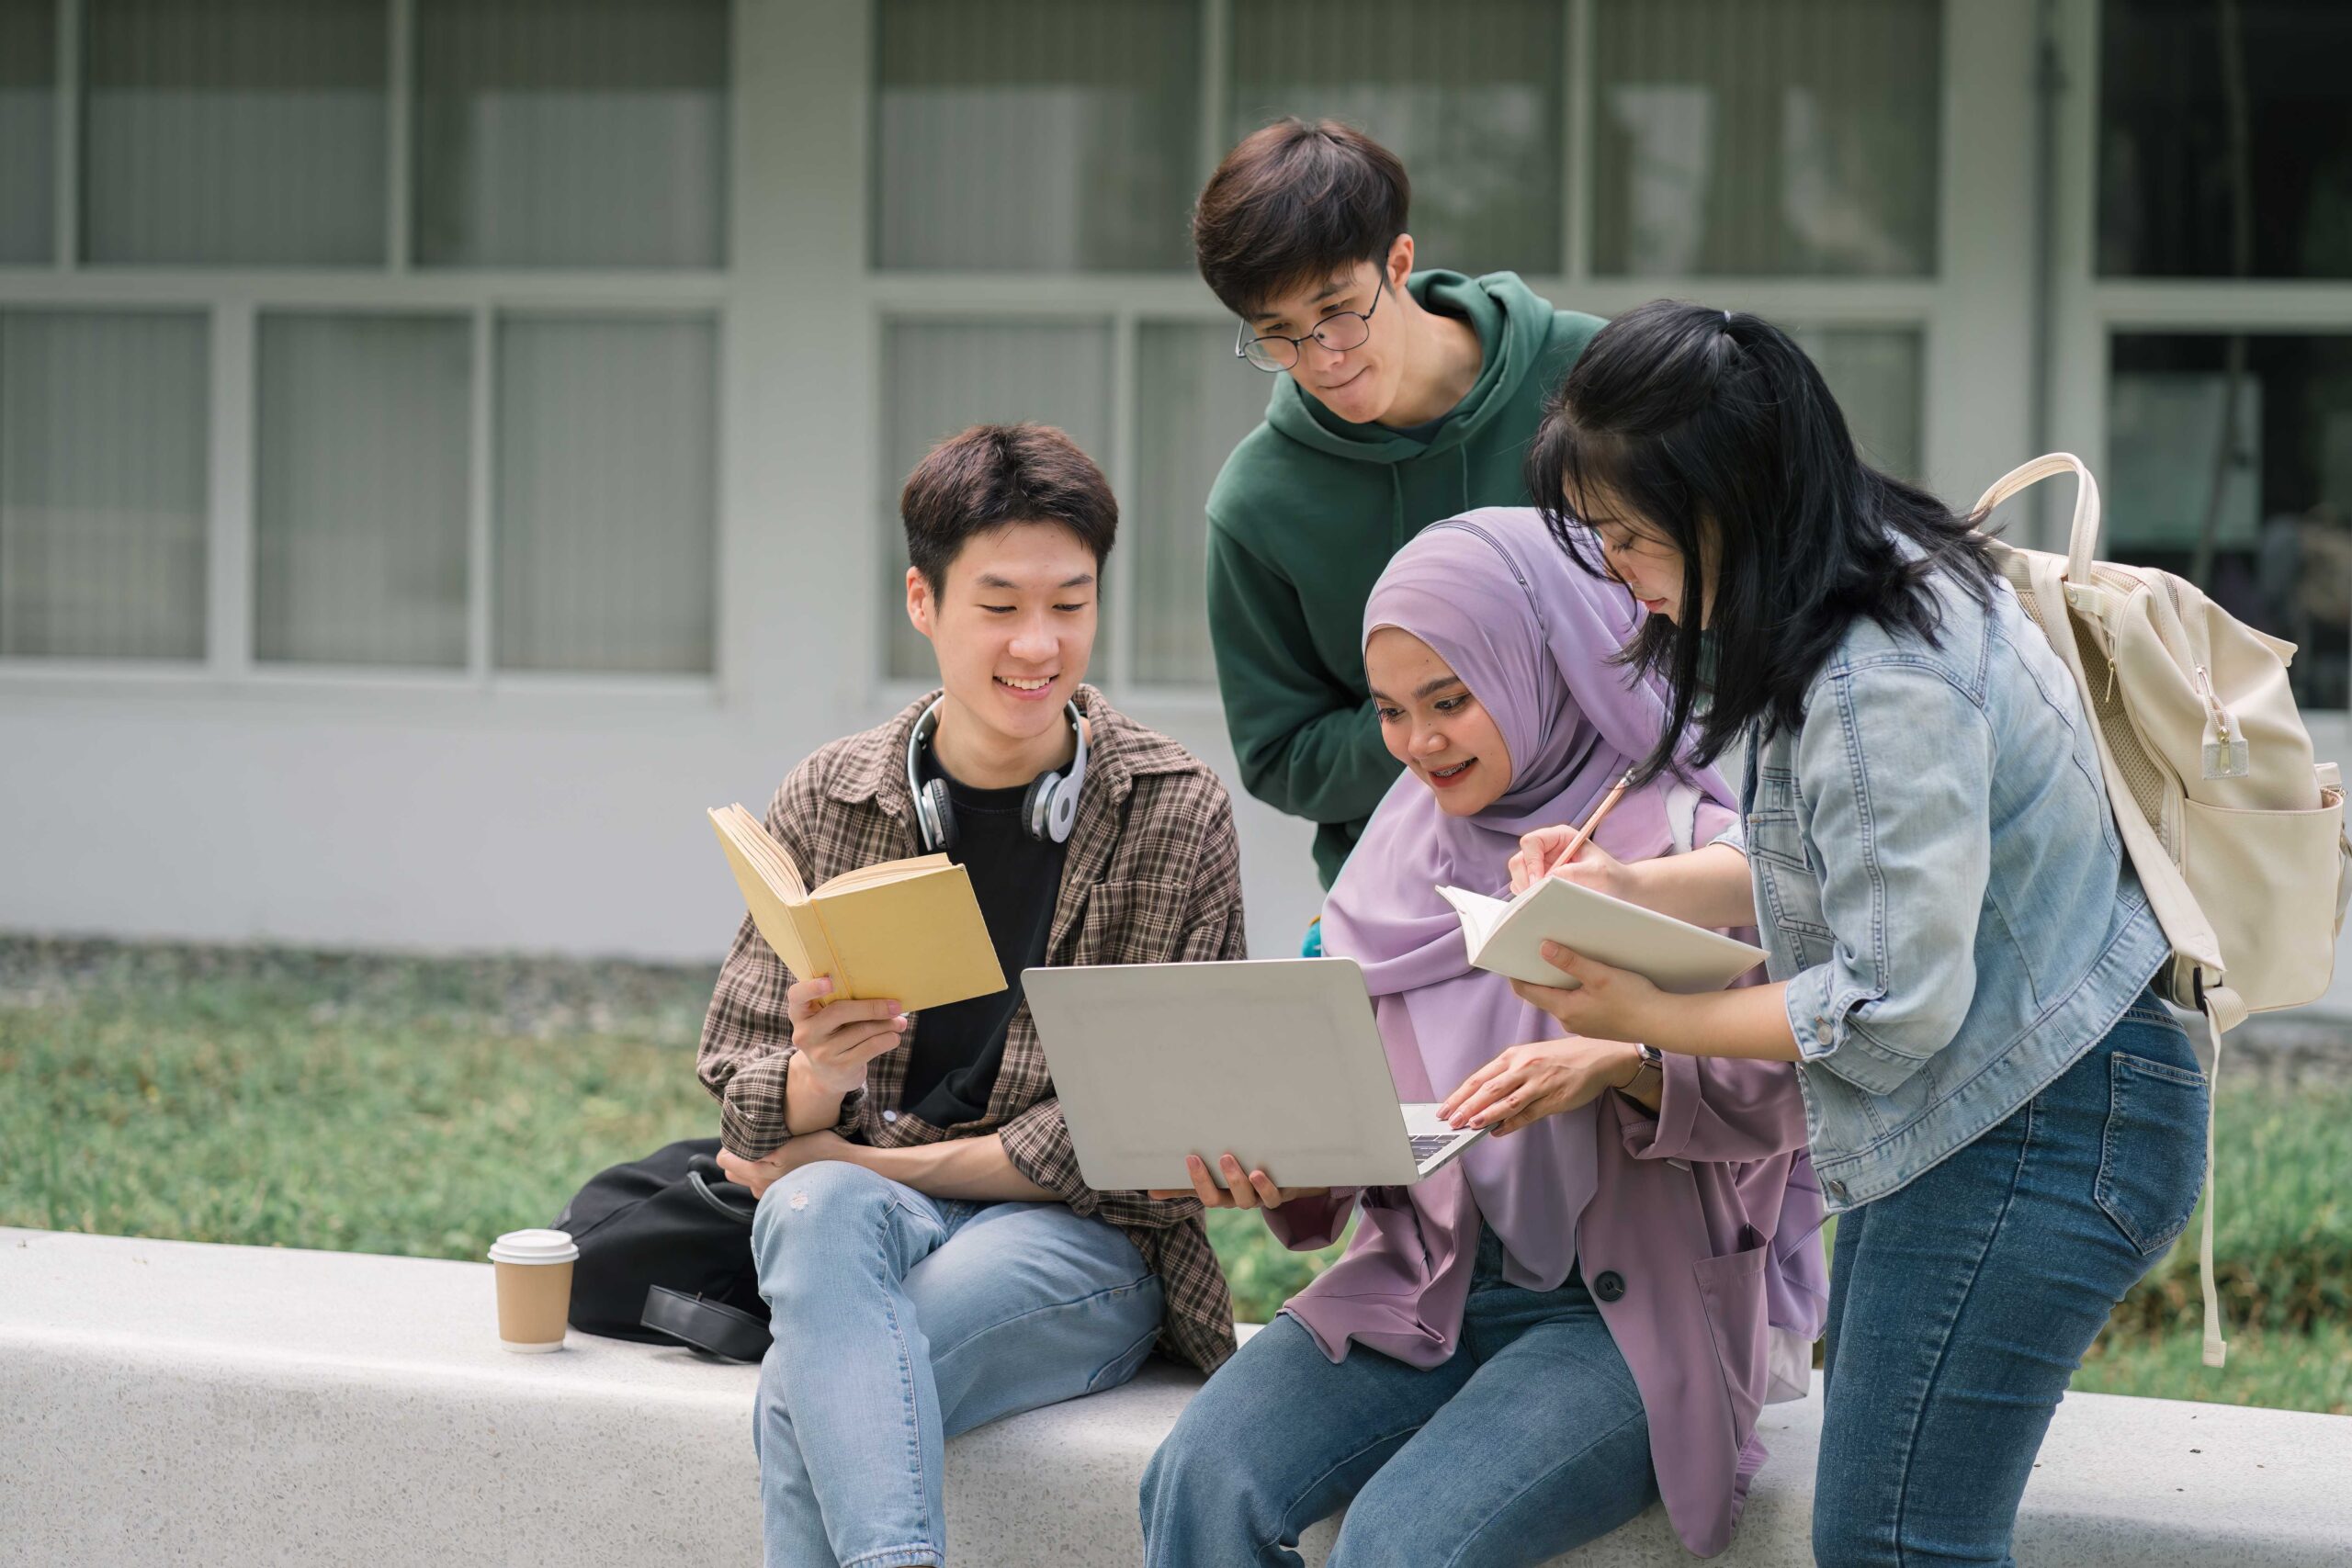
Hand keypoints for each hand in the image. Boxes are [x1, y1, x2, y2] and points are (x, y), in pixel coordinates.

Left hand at [718, 1131, 849, 1200]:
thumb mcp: (785, 1141)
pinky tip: (787, 1167)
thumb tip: (726, 1154)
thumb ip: (754, 1146)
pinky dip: (768, 1177)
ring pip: (749, 1180)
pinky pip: (764, 1187)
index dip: (732, 1145)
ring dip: (755, 1168)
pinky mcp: (782, 1198)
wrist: (847, 1170)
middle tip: (761, 1144)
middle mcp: (760, 1188)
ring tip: (776, 1155)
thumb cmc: (818, 1150)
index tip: (749, 1136)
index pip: (725, 1160)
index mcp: (757, 1172)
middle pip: (733, 1172)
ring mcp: (771, 1196)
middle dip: (740, 1158)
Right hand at [787, 976, 907, 1097]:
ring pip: (862, 1030)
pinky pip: (870, 1047)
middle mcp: (806, 1032)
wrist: (825, 1077)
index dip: (812, 987)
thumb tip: (884, 997)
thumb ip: (842, 1004)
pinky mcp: (840, 1067)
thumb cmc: (832, 1036)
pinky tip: (894, 1037)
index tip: (829, 981)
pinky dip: (887, 1039)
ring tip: (899, 1022)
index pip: (797, 995)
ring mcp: (822, 1052)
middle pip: (840, 1011)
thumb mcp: (826, 1020)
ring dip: (887, 1024)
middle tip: (896, 1005)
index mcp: (800, 1013)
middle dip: (872, 1007)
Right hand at [1148, 1153, 1327, 1211]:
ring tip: (1228, 1159)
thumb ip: (1187, 1185)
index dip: (1195, 1179)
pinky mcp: (1284, 1193)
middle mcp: (1240, 1200)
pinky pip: (1275, 1196)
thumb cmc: (1248, 1175)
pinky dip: (1266, 1186)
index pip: (1204, 1193)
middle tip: (1195, 1157)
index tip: (1188, 1156)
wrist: (1295, 1180)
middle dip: (1208, 1180)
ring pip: (1248, 1199)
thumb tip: (1150, 1191)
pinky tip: (1259, 1172)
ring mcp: (1261, 1198)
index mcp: (1224, 1195)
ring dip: (1237, 1181)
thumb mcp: (1219, 1179)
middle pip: (1222, 1200)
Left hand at [1440, 1037, 1643, 1134]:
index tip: (1444, 1108)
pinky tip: (1498, 1131)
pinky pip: (1528, 1114)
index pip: (1479, 1078)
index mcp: (1513, 1056)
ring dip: (1486, 1115)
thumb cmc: (1559, 1057)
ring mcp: (1539, 1083)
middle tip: (1451, 1122)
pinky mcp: (1554, 1098)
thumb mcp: (1529, 1056)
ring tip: (1470, 1126)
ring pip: (1507, 1102)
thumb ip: (1507, 1075)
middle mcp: (1524, 1067)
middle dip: (1467, 1107)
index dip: (1460, 1095)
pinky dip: (1511, 1124)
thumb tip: (1481, 1099)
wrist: (1596, 1057)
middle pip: (1488, 1089)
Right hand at [1507, 827, 1638, 899]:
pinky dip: (1528, 897)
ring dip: (1526, 889)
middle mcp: (1547, 849)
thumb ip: (1574, 872)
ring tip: (1546, 899)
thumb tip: (1548, 878)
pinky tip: (1546, 901)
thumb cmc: (1611, 877)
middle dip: (1526, 879)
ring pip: (1518, 874)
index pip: (1531, 842)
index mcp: (1560, 837)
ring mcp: (1541, 865)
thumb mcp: (1598, 873)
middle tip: (1538, 896)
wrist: (1618, 890)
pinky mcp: (1539, 881)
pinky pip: (1522, 887)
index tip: (1539, 882)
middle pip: (1519, 859)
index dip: (1531, 861)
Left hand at [1509, 941, 1665, 1043]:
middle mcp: (1568, 1020)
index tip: (1512, 954)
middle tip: (1536, 949)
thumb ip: (1571, 962)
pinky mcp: (1596, 1024)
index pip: (1526, 991)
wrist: (1663, 1024)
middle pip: (1542, 994)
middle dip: (1538, 973)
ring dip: (1558, 980)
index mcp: (1565, 1010)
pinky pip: (1576, 1004)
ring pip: (1560, 999)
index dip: (1516, 972)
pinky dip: (1574, 989)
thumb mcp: (1600, 975)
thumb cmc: (1634, 1000)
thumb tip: (1543, 948)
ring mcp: (1582, 1024)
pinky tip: (1585, 976)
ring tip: (1561, 957)